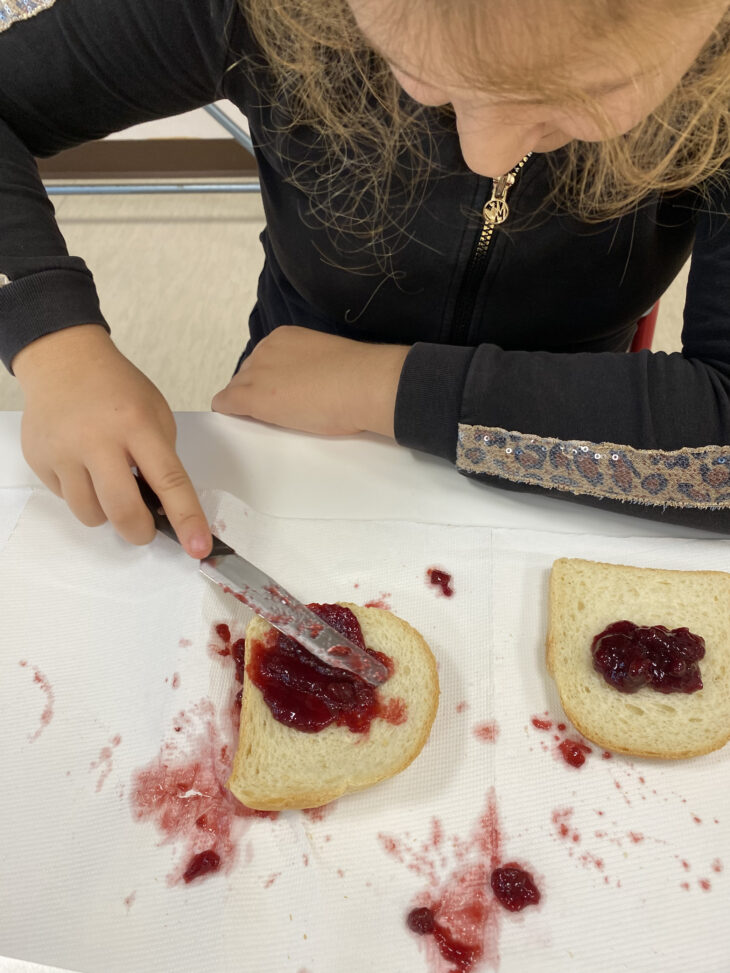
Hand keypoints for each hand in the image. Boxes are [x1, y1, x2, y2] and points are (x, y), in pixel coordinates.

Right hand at [13, 325, 211, 557]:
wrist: (64, 360)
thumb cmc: (117, 389)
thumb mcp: (155, 413)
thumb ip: (161, 458)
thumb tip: (166, 508)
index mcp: (137, 425)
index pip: (169, 480)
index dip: (187, 518)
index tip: (198, 547)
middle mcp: (97, 440)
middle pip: (122, 510)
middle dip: (140, 531)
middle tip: (145, 527)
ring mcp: (63, 452)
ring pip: (90, 514)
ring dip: (107, 513)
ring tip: (109, 484)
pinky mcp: (40, 460)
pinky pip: (66, 499)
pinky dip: (81, 494)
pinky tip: (83, 468)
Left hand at [211, 326, 408, 437]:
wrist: (362, 384)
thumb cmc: (358, 376)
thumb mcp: (328, 361)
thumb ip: (311, 367)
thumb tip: (311, 383)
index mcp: (284, 337)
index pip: (264, 360)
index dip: (271, 380)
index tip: (283, 394)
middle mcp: (265, 350)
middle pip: (247, 374)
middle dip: (257, 392)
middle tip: (278, 411)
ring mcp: (257, 373)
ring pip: (237, 390)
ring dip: (246, 405)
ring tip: (265, 422)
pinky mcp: (253, 397)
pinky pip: (227, 403)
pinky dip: (229, 414)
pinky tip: (237, 423)